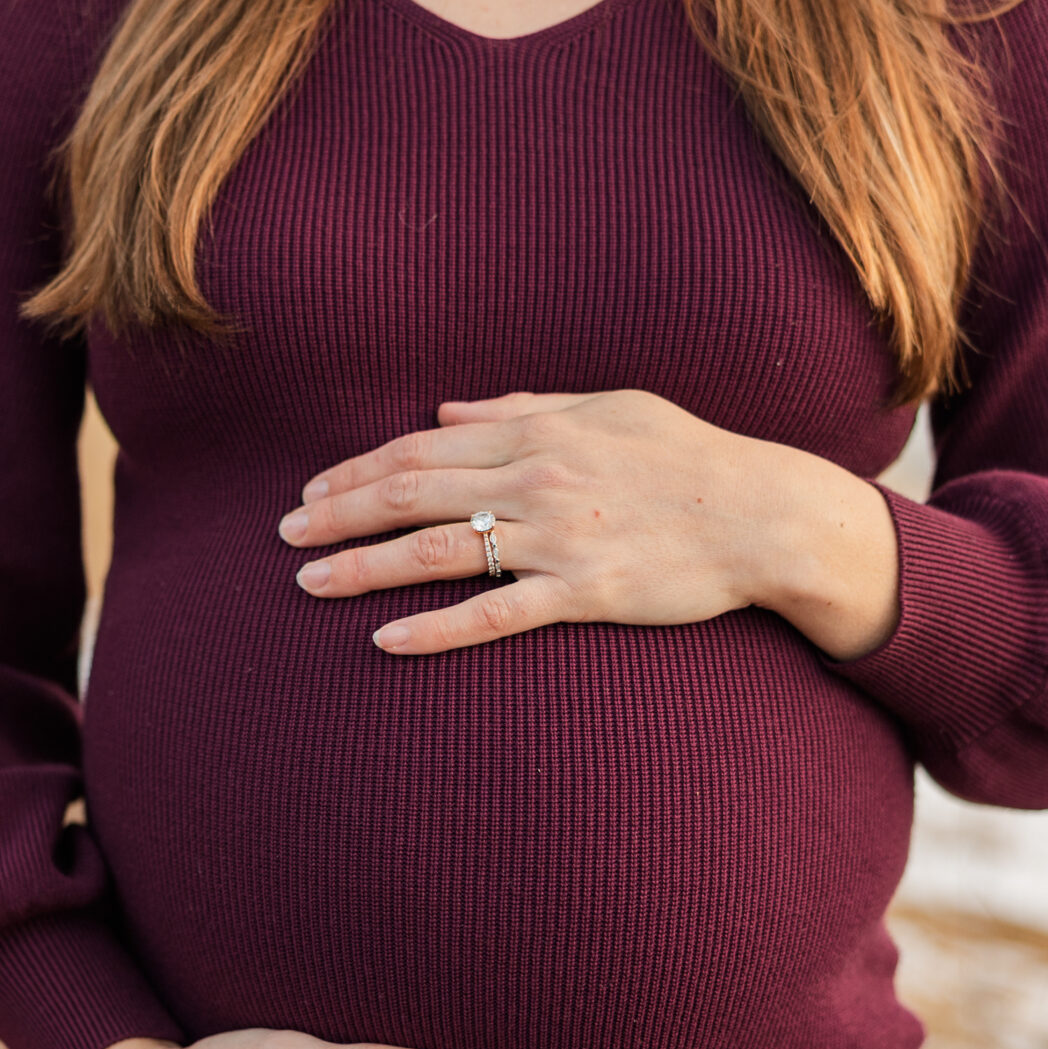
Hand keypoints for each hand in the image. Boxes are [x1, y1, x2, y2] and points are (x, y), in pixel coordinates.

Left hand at [279, 389, 899, 659]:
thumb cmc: (687, 457)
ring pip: (438, 553)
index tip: (311, 493)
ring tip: (309, 586)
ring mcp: (558, 538)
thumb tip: (445, 413)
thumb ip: (520, 408)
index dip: (356, 472)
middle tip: (284, 539)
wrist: (763, 514)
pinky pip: (495, 614)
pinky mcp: (585, 592)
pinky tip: (386, 641)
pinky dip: (436, 627)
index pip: (420, 451)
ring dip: (364, 568)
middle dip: (337, 516)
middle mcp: (536, 480)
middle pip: (411, 496)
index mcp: (535, 433)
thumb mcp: (605, 407)